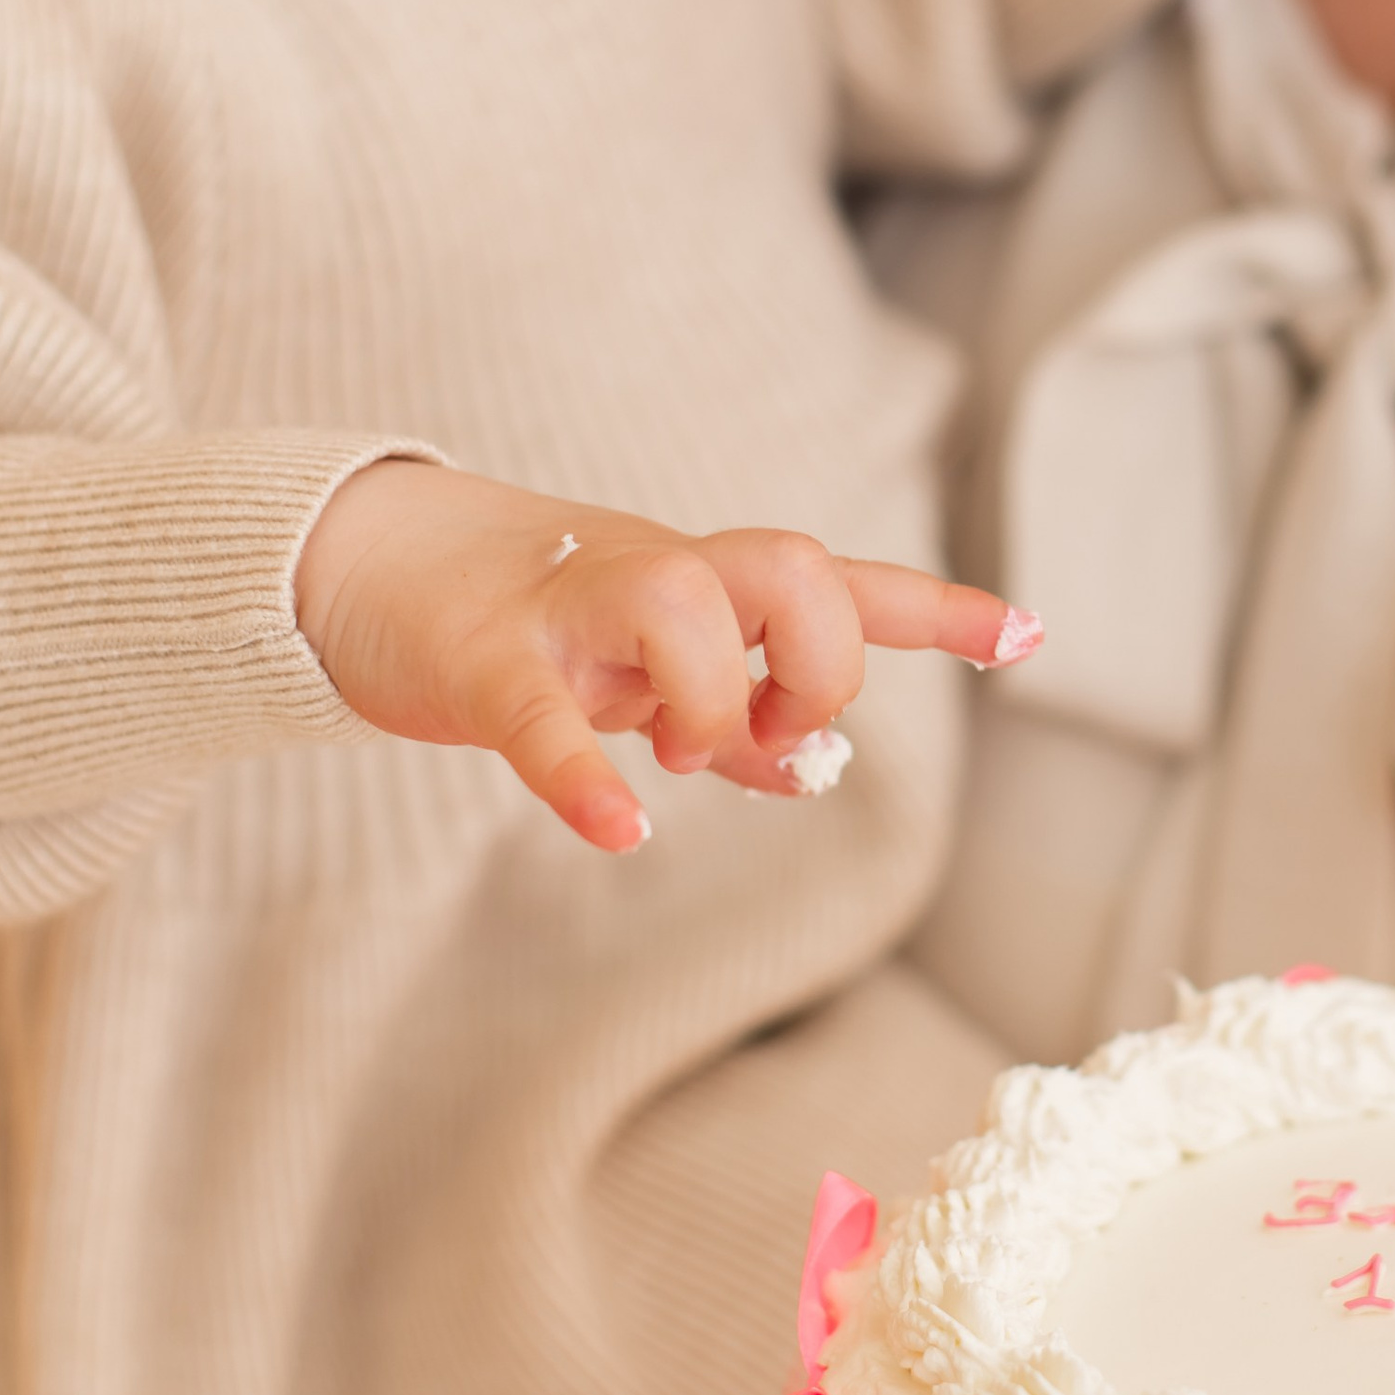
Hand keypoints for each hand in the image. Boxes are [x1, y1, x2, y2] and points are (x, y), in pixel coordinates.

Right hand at [294, 461, 1040, 854]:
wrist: (365, 562)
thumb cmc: (525, 620)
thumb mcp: (641, 668)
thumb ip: (731, 718)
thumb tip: (810, 766)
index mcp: (705, 587)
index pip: (842, 583)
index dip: (938, 612)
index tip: (1029, 635)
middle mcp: (656, 577)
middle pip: (791, 566)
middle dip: (815, 661)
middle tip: (772, 735)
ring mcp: (570, 611)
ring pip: (681, 608)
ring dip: (709, 702)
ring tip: (675, 755)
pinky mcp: (484, 661)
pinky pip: (544, 716)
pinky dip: (587, 780)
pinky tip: (622, 832)